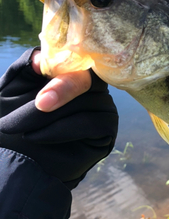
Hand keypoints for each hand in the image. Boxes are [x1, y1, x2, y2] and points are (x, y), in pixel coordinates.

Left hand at [0, 48, 118, 188]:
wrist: (15, 160)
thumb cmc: (14, 121)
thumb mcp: (12, 90)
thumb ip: (26, 68)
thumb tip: (41, 59)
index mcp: (69, 72)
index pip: (79, 58)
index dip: (63, 64)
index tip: (39, 72)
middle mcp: (90, 89)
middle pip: (86, 79)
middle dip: (59, 91)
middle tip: (38, 105)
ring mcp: (101, 109)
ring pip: (87, 102)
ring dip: (53, 116)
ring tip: (26, 130)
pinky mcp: (106, 131)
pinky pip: (93, 123)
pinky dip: (64, 129)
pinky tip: (41, 138)